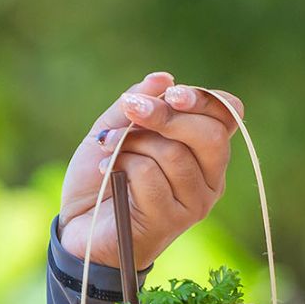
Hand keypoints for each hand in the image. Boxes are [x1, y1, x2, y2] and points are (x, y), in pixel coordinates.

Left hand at [58, 73, 244, 269]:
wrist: (77, 226)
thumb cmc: (102, 177)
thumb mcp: (116, 129)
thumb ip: (140, 103)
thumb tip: (163, 77)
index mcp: (205, 152)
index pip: (228, 116)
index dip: (204, 99)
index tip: (171, 93)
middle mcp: (210, 179)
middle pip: (210, 136)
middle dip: (166, 116)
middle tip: (130, 111)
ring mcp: (194, 204)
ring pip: (174, 155)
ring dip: (133, 144)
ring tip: (108, 149)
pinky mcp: (169, 221)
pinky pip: (150, 177)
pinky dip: (123, 167)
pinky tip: (109, 174)